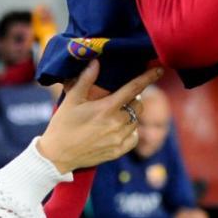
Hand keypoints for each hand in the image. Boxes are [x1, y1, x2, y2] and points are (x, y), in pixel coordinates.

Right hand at [35, 61, 161, 173]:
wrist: (57, 156)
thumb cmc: (62, 124)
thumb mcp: (72, 99)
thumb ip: (86, 79)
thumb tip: (96, 61)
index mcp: (107, 108)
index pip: (133, 88)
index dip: (148, 77)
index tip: (160, 70)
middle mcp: (116, 123)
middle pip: (137, 104)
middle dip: (132, 98)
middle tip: (119, 98)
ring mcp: (118, 139)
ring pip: (136, 121)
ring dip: (130, 114)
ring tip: (114, 114)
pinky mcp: (118, 152)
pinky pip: (134, 137)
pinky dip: (130, 131)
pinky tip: (117, 129)